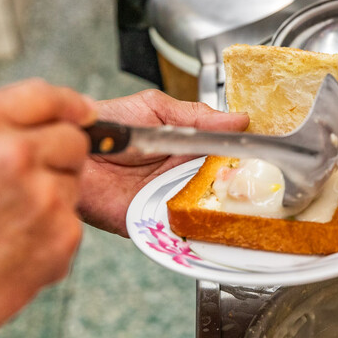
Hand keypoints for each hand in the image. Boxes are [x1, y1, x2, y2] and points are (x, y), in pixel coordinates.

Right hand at [0, 79, 96, 337]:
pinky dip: (52, 230)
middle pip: (72, 140)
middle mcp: (15, 153)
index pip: (47, 96)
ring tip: (8, 219)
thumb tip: (12, 117)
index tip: (82, 113)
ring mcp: (44, 196)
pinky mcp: (63, 235)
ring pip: (74, 180)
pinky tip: (15, 245)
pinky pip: (72, 219)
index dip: (69, 105)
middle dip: (58, 155)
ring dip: (53, 193)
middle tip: (29, 181)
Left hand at [79, 89, 248, 235]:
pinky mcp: (151, 221)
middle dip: (238, 185)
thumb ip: (196, 116)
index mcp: (187, 148)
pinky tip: (206, 219)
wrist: (73, 148)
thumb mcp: (156, 108)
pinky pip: (178, 229)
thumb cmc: (109, 124)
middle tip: (254, 178)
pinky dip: (193, 228)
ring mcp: (169, 200)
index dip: (245, 158)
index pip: (226, 156)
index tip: (264, 156)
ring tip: (234, 195)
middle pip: (222, 187)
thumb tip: (239, 120)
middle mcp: (182, 176)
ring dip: (220, 206)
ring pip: (206, 210)